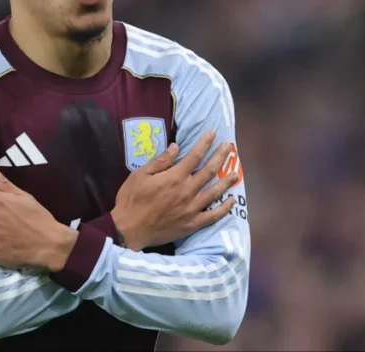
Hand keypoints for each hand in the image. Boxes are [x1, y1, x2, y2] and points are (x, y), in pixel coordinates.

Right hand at [111, 131, 238, 250]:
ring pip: (215, 192)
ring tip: (235, 173)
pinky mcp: (192, 224)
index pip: (195, 156)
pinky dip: (224, 208)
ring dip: (226, 181)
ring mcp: (192, 208)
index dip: (204, 143)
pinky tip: (231, 201)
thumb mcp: (140, 175)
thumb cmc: (131, 200)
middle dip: (220, 157)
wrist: (129, 229)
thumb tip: (176, 146)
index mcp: (175, 177)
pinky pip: (213, 216)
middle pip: (209, 170)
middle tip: (228, 147)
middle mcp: (187, 191)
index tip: (212, 133)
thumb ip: (160, 161)